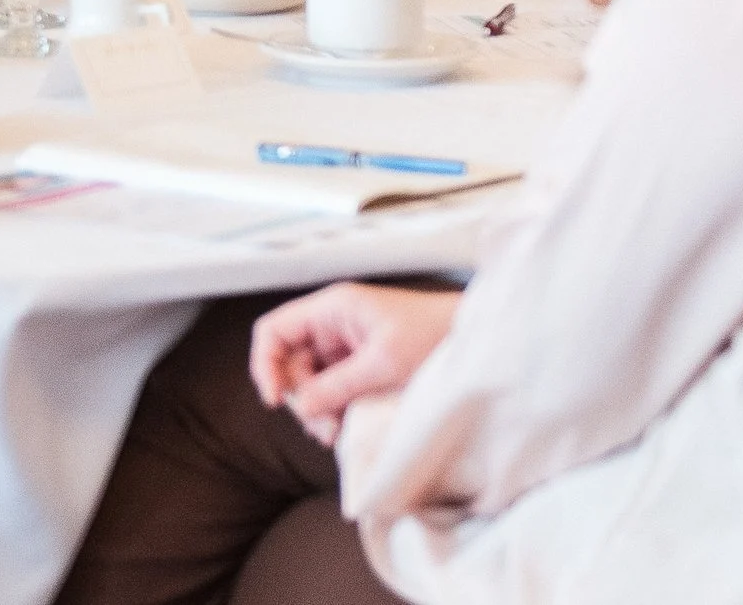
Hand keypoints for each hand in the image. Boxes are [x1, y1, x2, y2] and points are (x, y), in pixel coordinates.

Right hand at [248, 283, 460, 446]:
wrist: (475, 342)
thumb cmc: (434, 337)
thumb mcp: (383, 364)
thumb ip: (337, 385)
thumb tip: (302, 408)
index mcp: (331, 309)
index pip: (274, 331)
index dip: (266, 365)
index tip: (276, 400)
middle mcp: (332, 325)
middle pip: (290, 363)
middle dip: (301, 398)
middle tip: (324, 429)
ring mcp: (346, 347)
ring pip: (311, 381)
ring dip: (318, 409)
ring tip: (338, 432)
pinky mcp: (361, 367)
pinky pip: (333, 389)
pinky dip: (335, 410)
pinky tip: (348, 426)